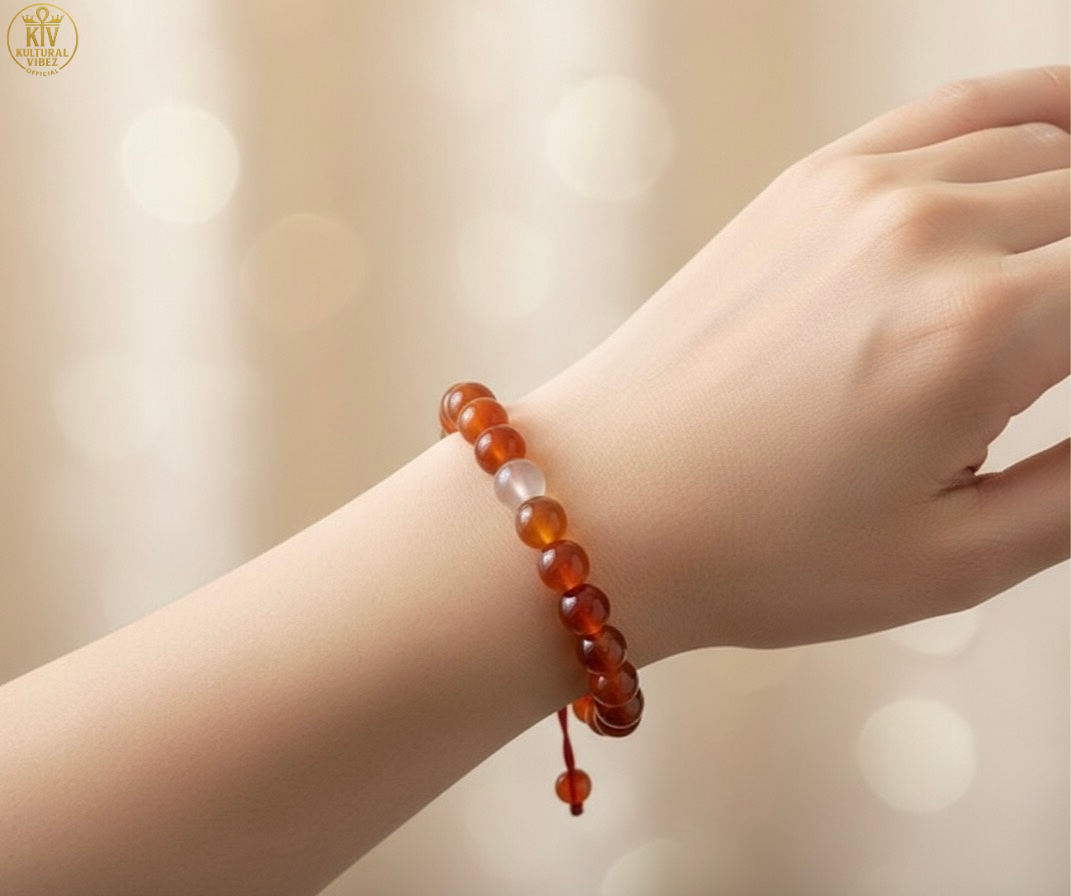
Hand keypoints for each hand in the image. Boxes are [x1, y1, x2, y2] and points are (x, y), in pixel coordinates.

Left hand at [516, 65, 1069, 656]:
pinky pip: (959, 113)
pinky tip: (1064, 139)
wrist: (602, 503)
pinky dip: (1039, 115)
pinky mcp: (811, 181)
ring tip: (1059, 288)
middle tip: (1060, 359)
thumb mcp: (953, 559)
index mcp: (983, 329)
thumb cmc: (758, 551)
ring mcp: (861, 189)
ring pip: (1049, 148)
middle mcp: (929, 229)